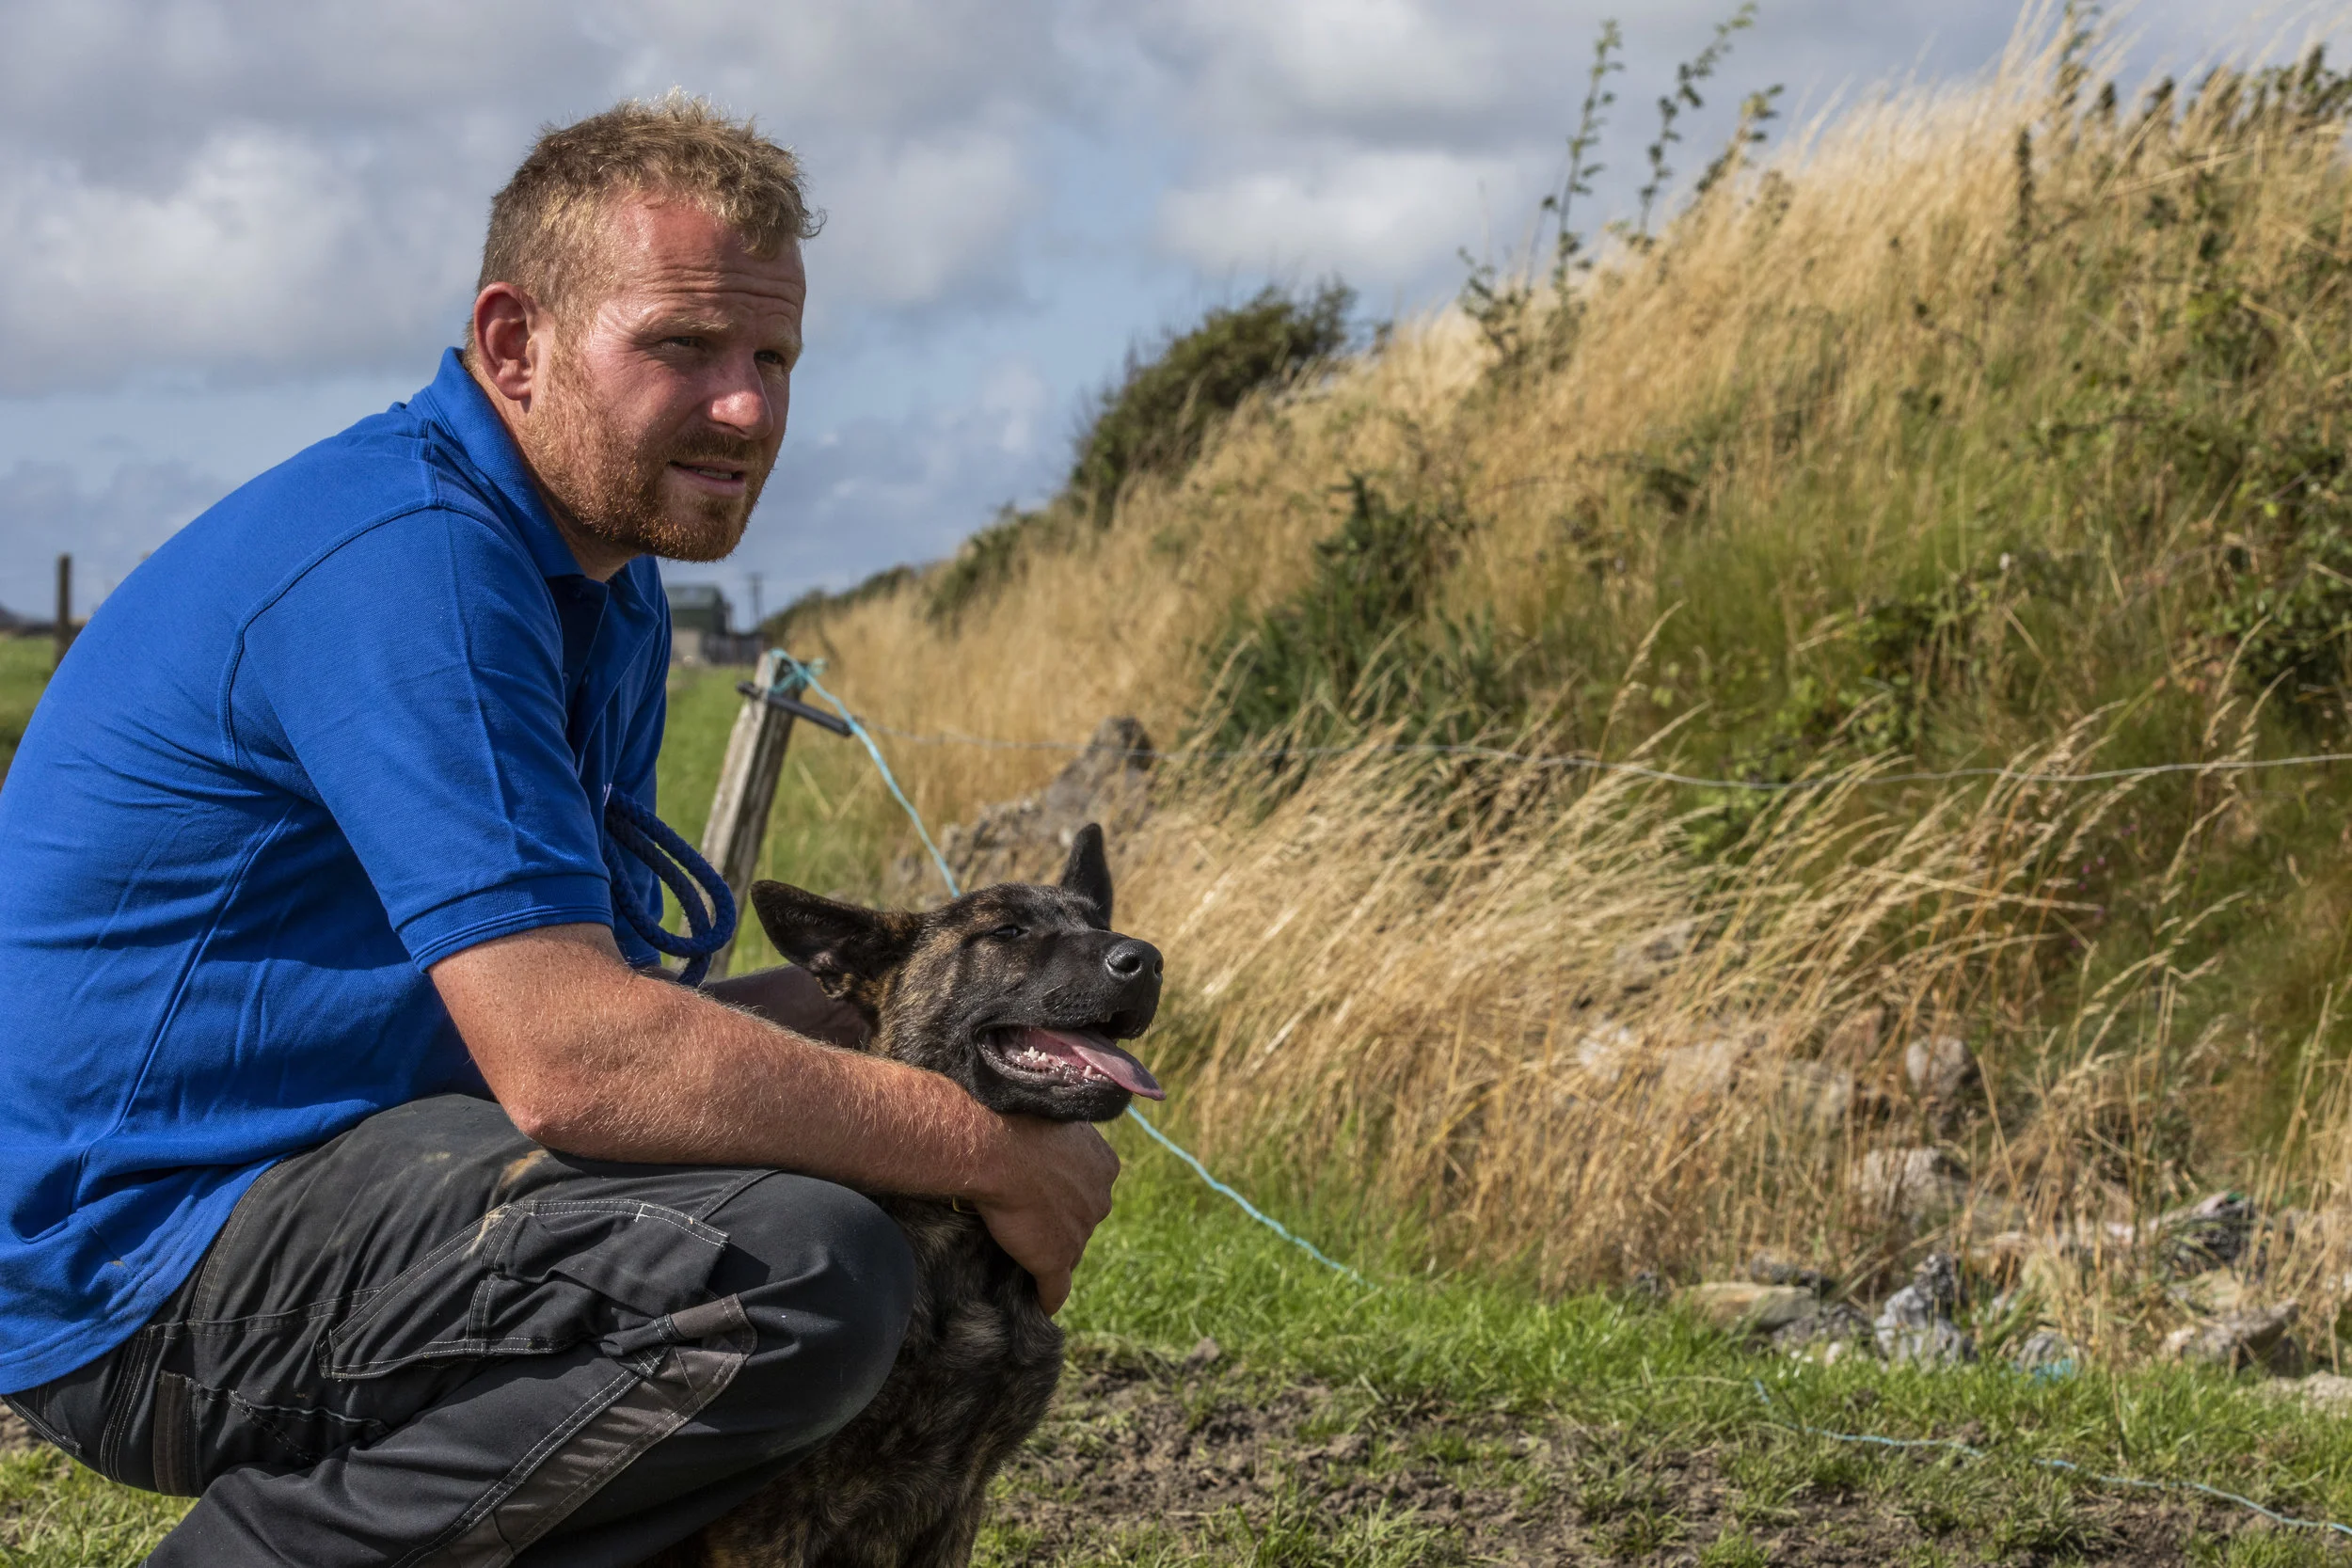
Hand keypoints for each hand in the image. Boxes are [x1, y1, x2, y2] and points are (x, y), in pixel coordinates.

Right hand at [971, 1117, 1119, 1313]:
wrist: (997, 1144)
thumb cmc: (1016, 1123)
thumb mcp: (1049, 1122)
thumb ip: (1056, 1141)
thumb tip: (1040, 1145)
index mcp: (1104, 1166)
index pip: (1089, 1189)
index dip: (1066, 1193)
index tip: (1044, 1192)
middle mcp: (1101, 1200)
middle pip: (1082, 1221)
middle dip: (1061, 1222)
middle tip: (1027, 1217)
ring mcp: (1081, 1232)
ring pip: (1069, 1251)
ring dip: (1049, 1254)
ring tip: (1022, 1254)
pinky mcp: (1056, 1259)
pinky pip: (1056, 1289)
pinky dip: (1047, 1298)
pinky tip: (1039, 1304)